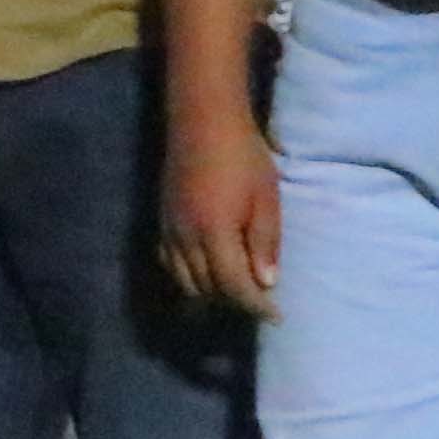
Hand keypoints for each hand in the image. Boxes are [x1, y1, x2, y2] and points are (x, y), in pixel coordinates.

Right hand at [162, 107, 282, 319]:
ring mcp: (170, 232)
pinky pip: (170, 264)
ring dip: (210, 295)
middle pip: (207, 289)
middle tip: (260, 304)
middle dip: (235, 303)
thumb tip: (266, 283)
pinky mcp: (162, 223)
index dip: (255, 305)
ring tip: (235, 295)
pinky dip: (188, 279)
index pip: (234, 285)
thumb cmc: (244, 156)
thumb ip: (264, 242)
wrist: (202, 122)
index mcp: (216, 232)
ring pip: (185, 281)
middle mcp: (186, 239)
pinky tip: (204, 276)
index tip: (276, 317)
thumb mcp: (266, 197)